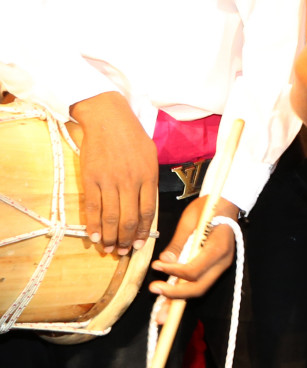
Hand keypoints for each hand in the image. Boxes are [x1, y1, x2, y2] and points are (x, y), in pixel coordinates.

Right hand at [69, 92, 157, 253]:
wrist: (108, 119)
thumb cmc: (132, 137)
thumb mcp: (150, 157)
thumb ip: (149, 181)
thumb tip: (146, 206)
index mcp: (148, 176)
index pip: (147, 211)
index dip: (143, 231)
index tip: (139, 244)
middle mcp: (130, 181)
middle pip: (129, 219)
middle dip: (126, 239)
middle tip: (123, 252)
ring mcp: (109, 181)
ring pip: (111, 217)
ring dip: (110, 237)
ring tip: (109, 249)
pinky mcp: (91, 179)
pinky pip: (93, 207)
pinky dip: (94, 225)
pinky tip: (95, 236)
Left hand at [147, 195, 238, 299]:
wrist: (226, 204)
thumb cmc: (208, 208)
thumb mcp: (190, 220)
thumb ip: (178, 244)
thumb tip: (164, 261)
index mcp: (219, 247)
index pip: (194, 270)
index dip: (173, 272)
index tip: (157, 267)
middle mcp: (223, 261)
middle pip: (199, 287)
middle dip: (175, 295)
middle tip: (154, 291)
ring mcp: (220, 267)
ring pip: (199, 290)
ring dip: (178, 302)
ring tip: (159, 315)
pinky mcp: (215, 268)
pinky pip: (199, 284)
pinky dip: (183, 294)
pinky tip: (169, 304)